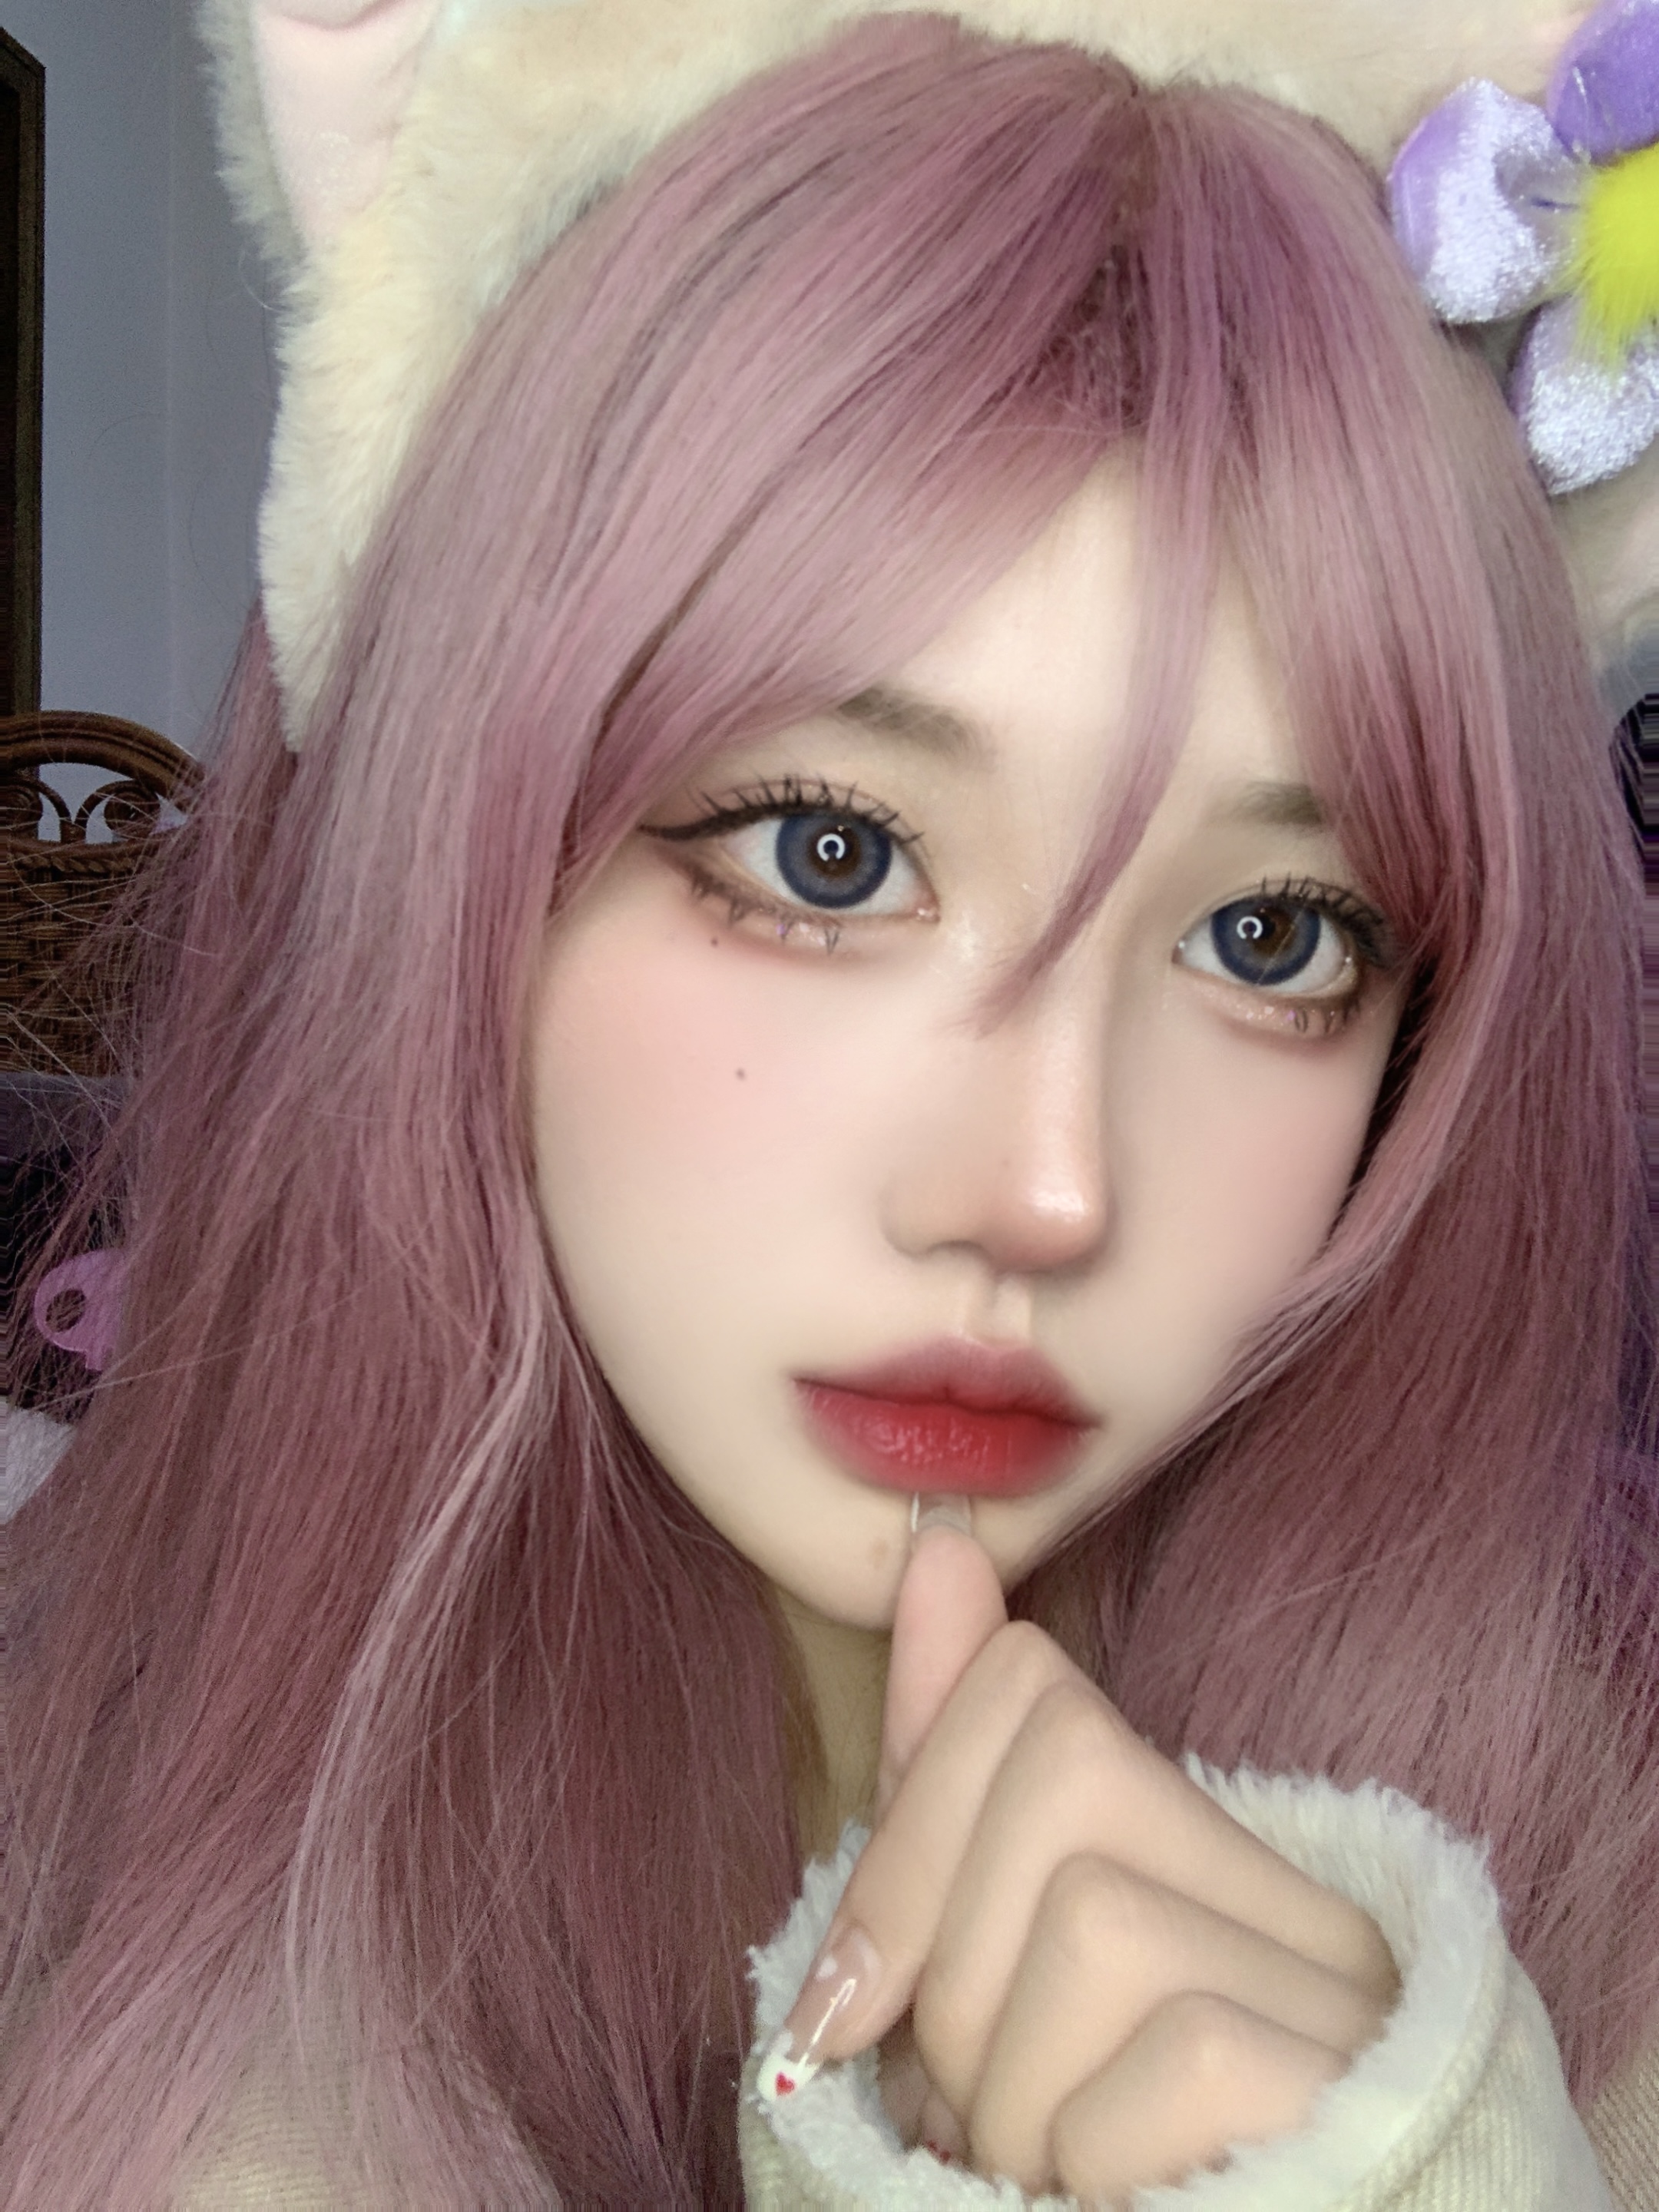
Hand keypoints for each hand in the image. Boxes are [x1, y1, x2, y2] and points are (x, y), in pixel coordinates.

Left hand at [766, 1522, 1399, 2201]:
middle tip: (972, 2113)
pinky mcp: (1343, 2083)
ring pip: (1088, 1916)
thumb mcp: (982, 1980)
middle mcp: (1299, 1904)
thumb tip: (934, 1551)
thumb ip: (954, 1778)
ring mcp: (1337, 1995)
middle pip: (1050, 1769)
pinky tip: (1112, 2203)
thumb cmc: (1081, 2174)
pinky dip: (1082, 2153)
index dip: (912, 1823)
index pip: (1034, 1687)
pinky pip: (1158, 2044)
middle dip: (946, 1969)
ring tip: (1044, 2171)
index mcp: (1207, 1860)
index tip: (864, 1999)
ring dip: (1004, 2086)